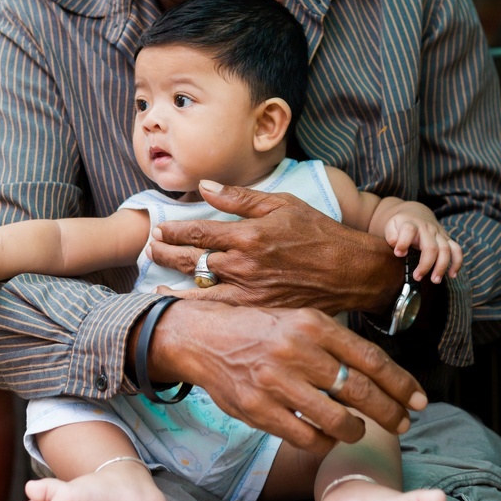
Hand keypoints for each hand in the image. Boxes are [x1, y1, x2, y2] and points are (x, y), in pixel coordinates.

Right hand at [141, 300, 426, 454]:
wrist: (204, 337)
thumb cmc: (260, 330)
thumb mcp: (298, 320)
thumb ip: (335, 342)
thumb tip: (380, 372)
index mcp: (313, 324)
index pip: (371, 358)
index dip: (401, 384)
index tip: (419, 400)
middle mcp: (297, 350)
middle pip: (361, 391)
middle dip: (391, 412)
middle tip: (404, 423)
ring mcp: (277, 382)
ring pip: (338, 419)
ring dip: (357, 431)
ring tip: (361, 431)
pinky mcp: (259, 409)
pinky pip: (307, 436)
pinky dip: (324, 441)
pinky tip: (327, 437)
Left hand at [148, 180, 402, 314]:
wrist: (350, 272)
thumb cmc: (318, 233)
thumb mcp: (282, 204)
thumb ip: (240, 198)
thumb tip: (204, 186)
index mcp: (248, 235)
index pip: (198, 233)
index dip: (173, 231)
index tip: (158, 229)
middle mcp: (245, 266)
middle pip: (191, 261)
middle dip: (164, 254)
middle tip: (149, 250)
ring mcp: (250, 293)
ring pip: (199, 291)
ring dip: (172, 285)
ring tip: (155, 282)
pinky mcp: (258, 313)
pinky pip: (219, 312)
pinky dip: (197, 310)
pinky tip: (183, 308)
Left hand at [383, 214, 462, 282]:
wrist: (415, 213)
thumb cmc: (402, 223)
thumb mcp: (391, 226)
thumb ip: (392, 237)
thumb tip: (398, 251)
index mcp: (411, 224)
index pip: (409, 230)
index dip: (403, 242)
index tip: (398, 254)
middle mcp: (427, 229)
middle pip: (431, 247)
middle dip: (426, 265)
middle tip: (417, 277)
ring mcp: (439, 234)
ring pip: (445, 250)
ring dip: (442, 267)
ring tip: (435, 280)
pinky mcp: (447, 239)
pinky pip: (456, 250)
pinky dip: (457, 263)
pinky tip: (452, 274)